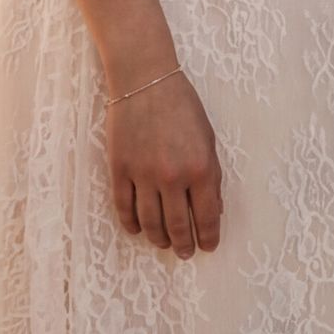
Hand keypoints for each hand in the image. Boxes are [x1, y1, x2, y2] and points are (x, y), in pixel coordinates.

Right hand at [106, 68, 222, 258]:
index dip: (209, 236)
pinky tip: (138, 229)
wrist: (145, 80)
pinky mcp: (119, 170)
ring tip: (163, 243)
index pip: (207, 216)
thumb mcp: (208, 139)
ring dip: (159, 238)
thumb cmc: (182, 106)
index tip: (208, 246)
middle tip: (186, 253)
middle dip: (184, 244)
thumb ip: (212, 176)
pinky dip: (131, 224)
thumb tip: (214, 209)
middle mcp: (173, 176)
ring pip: (151, 222)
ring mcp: (143, 175)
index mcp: (201, 168)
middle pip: (178, 226)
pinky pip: (124, 208)